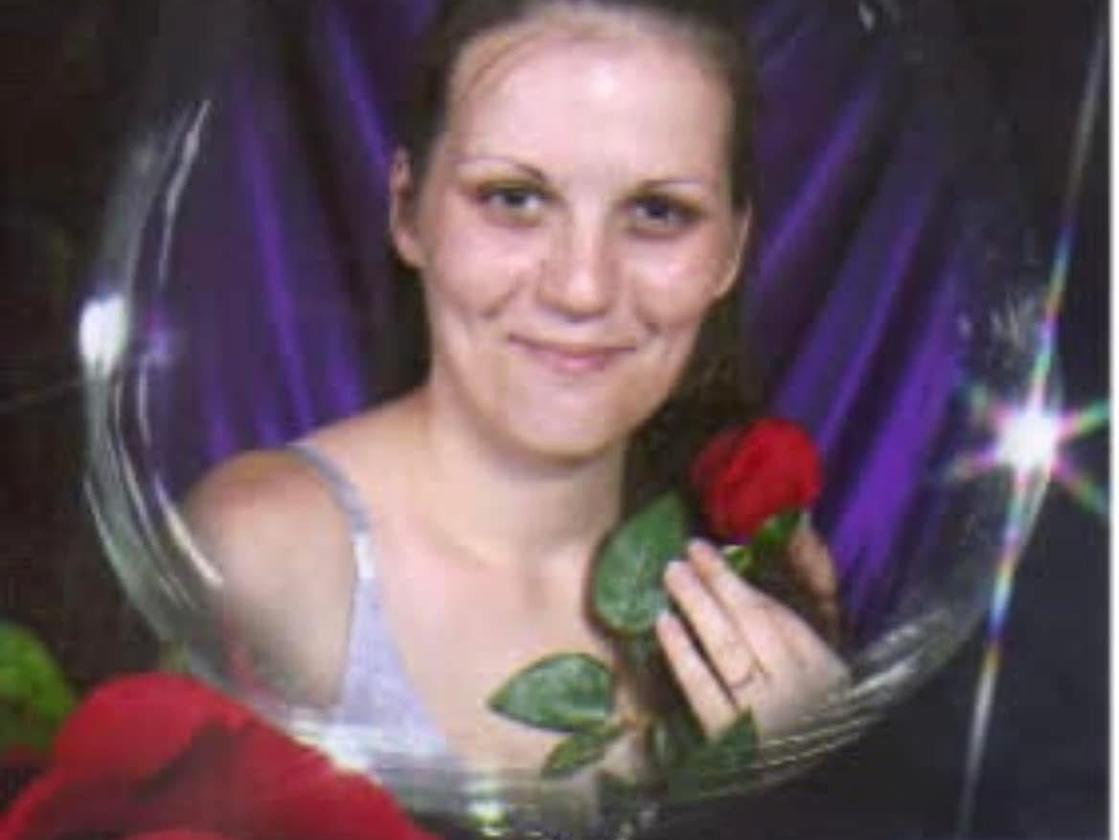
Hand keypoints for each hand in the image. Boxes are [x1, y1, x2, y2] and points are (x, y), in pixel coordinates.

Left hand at [656, 539, 848, 739]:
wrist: (802, 789)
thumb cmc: (804, 716)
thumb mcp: (816, 666)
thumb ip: (797, 616)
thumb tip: (784, 545)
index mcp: (825, 670)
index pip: (778, 615)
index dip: (739, 580)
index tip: (708, 552)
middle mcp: (799, 690)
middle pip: (750, 623)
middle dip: (715, 582)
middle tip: (684, 555)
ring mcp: (765, 717)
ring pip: (726, 648)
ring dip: (696, 605)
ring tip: (672, 575)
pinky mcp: (731, 742)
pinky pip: (702, 688)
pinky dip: (681, 652)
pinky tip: (664, 623)